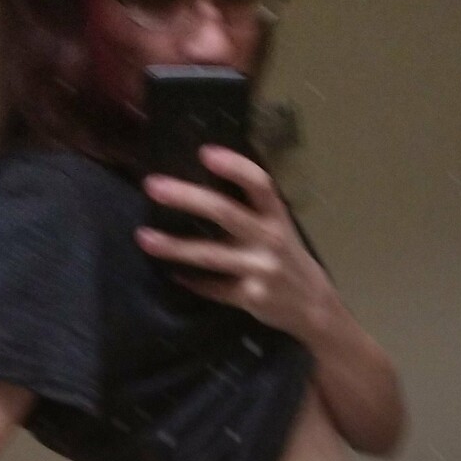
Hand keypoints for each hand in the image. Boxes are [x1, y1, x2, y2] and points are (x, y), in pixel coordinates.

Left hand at [138, 148, 332, 342]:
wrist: (315, 307)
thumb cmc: (289, 259)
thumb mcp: (280, 228)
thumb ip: (251, 210)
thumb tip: (203, 184)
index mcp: (277, 217)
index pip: (259, 184)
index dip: (234, 167)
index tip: (205, 153)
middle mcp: (270, 240)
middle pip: (225, 213)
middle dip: (186, 197)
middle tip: (153, 186)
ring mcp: (260, 270)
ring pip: (210, 255)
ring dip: (175, 246)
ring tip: (145, 237)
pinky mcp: (251, 298)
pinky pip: (214, 289)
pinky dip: (193, 282)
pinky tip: (174, 275)